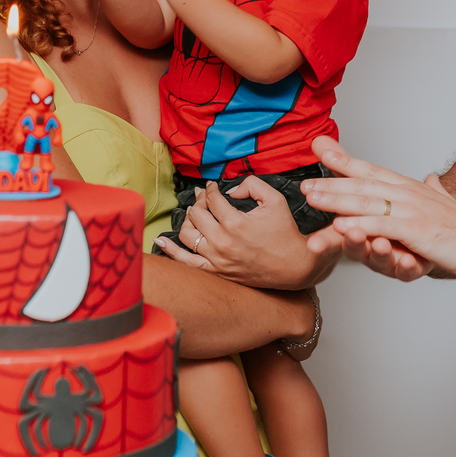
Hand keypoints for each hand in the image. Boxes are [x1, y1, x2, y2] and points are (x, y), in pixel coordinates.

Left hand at [153, 177, 319, 287]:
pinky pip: (186, 262)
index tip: (211, 187)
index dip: (210, 189)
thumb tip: (229, 190)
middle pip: (196, 214)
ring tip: (196, 214)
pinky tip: (161, 241)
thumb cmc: (286, 233)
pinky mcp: (217, 271)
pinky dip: (171, 251)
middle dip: (199, 201)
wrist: (294, 266)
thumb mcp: (275, 200)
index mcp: (236, 222)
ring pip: (187, 234)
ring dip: (188, 220)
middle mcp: (223, 242)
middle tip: (204, 198)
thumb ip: (251, 185)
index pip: (212, 199)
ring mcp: (217, 259)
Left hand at [303, 139, 455, 281]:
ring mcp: (410, 210)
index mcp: (409, 188)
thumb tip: (431, 178)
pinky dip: (360, 225)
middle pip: (362, 185)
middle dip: (331, 183)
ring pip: (366, 203)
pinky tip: (341, 226)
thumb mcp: (442, 203)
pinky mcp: (415, 230)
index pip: (372, 170)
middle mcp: (407, 194)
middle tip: (305, 185)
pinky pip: (382, 227)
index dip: (346, 160)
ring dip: (337, 200)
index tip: (321, 150)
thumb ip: (433, 189)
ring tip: (312, 199)